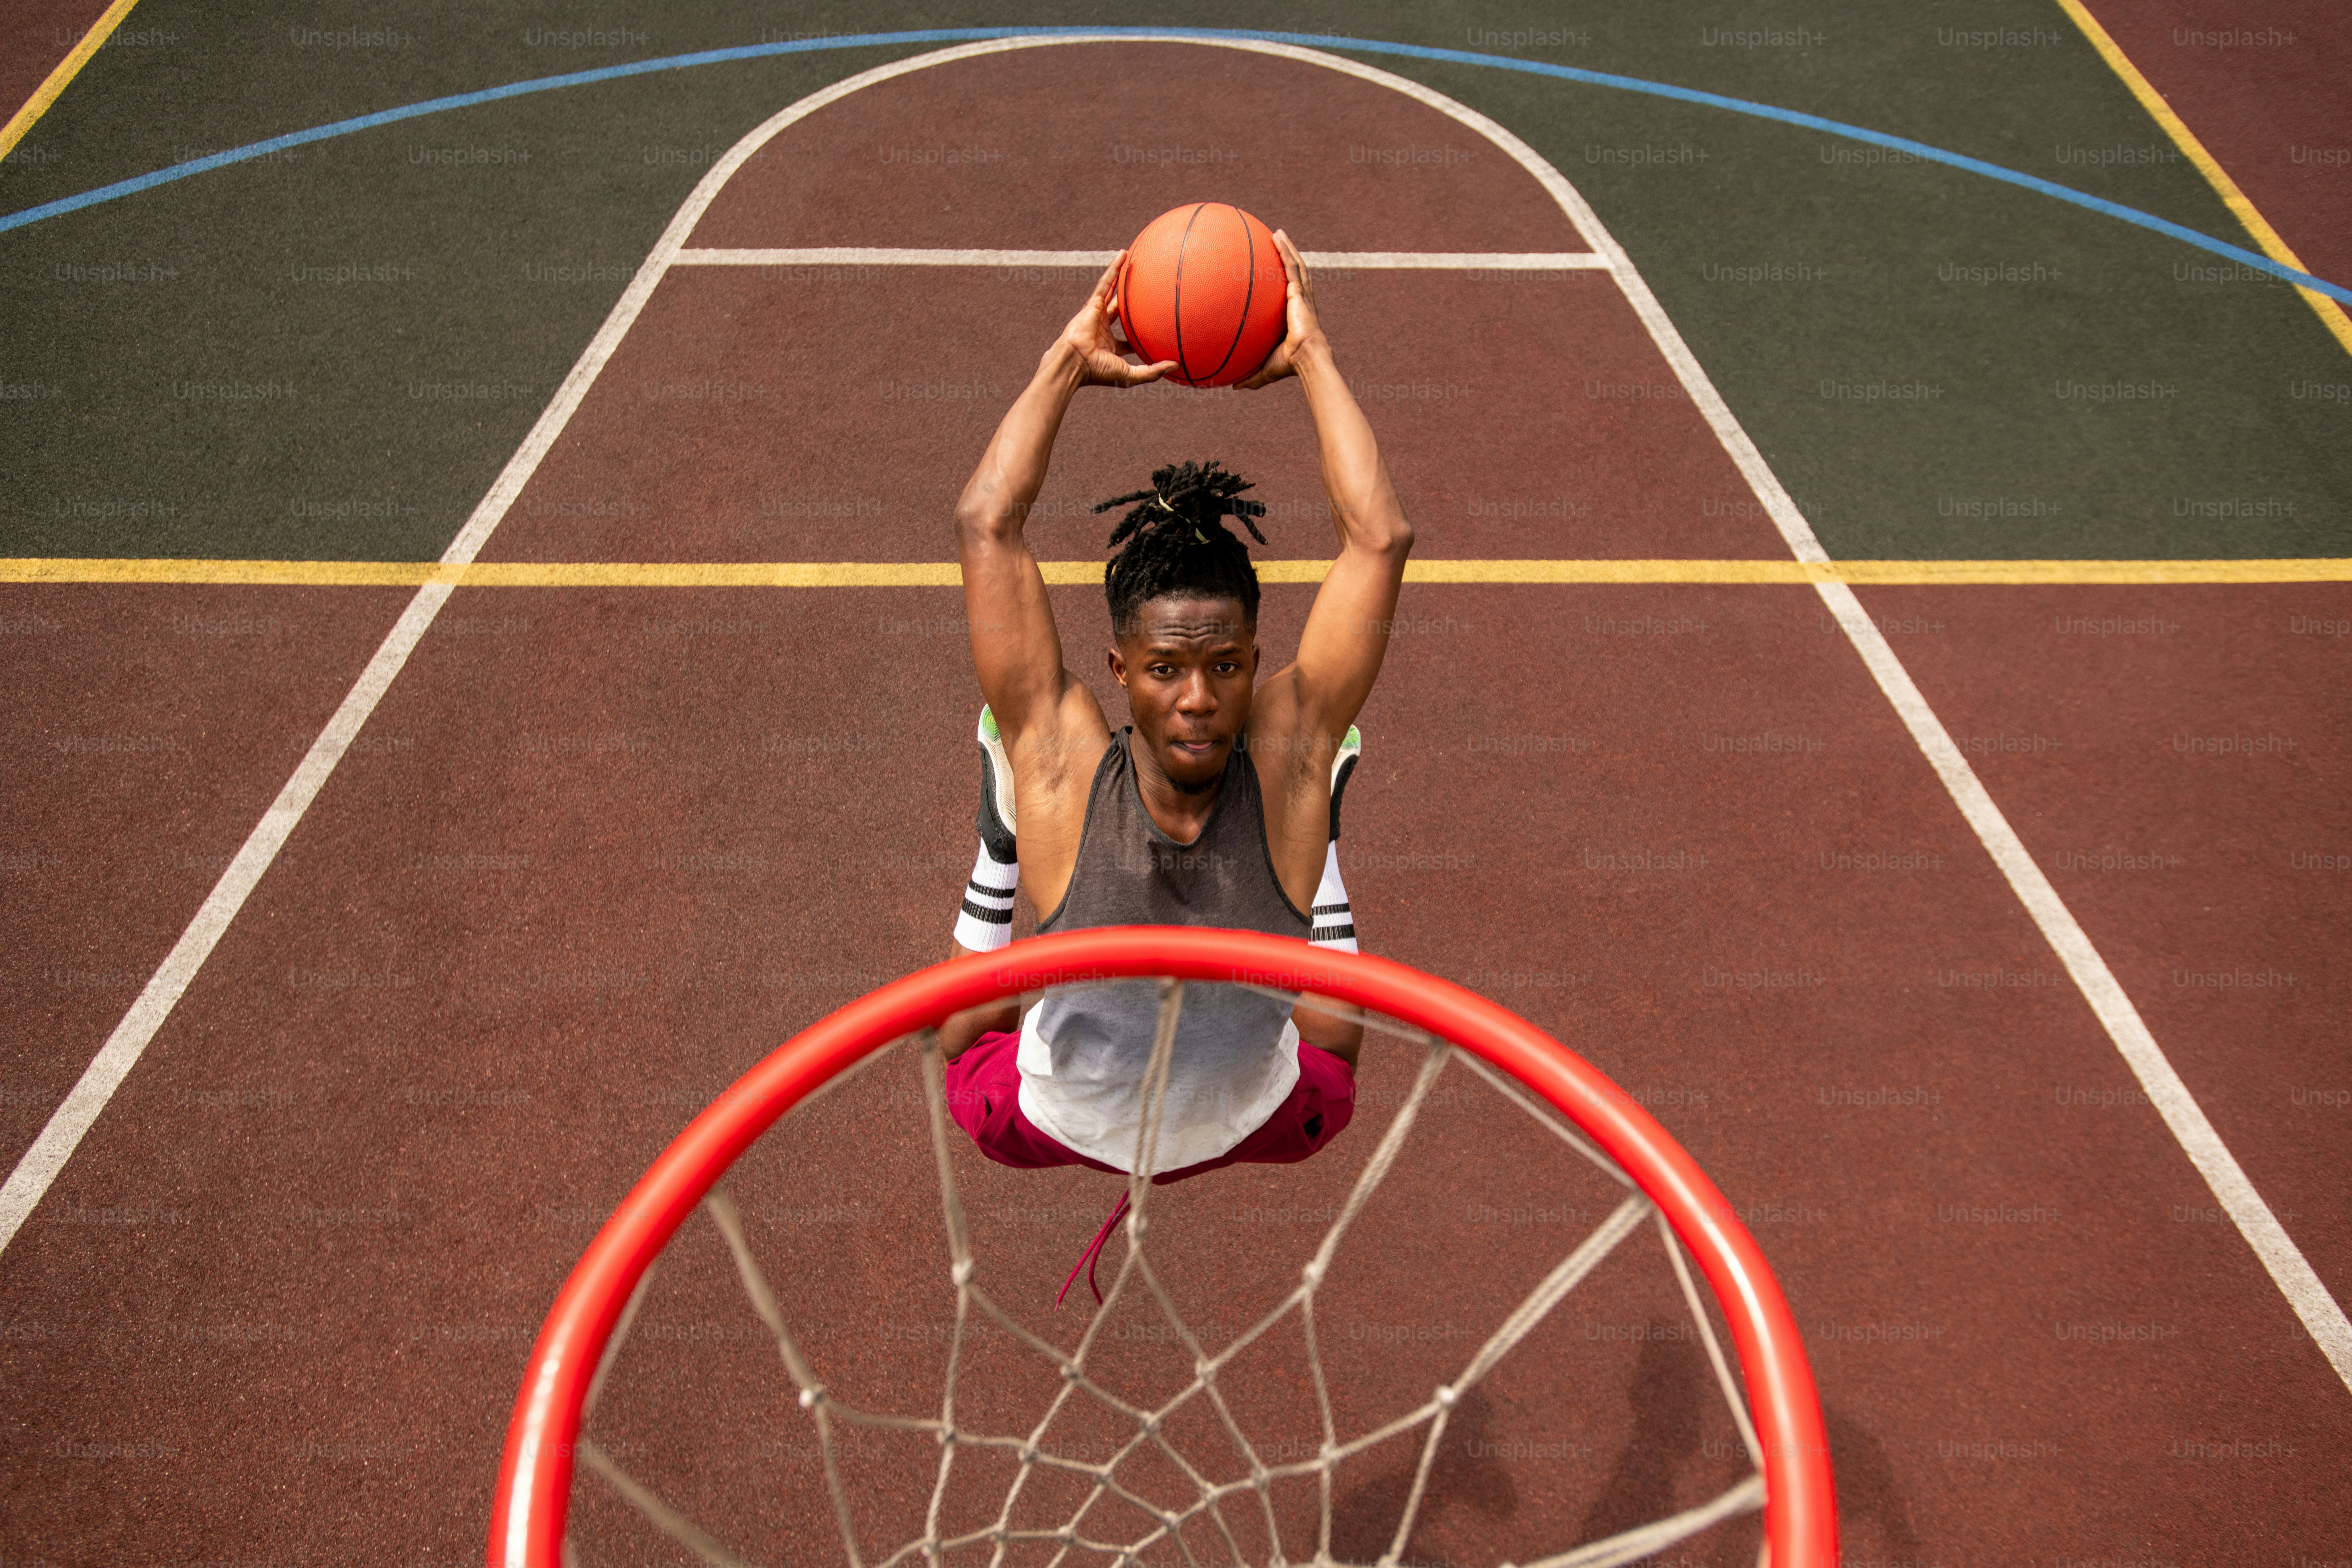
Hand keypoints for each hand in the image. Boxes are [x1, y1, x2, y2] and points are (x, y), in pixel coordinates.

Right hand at [1054, 252, 1178, 387]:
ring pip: (1113, 293)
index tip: (1152, 331)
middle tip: (1144, 292)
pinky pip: (1105, 283)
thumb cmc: (1099, 372)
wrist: (1075, 363)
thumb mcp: (1131, 375)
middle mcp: (1103, 329)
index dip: (1138, 335)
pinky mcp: (1092, 304)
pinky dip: (1113, 269)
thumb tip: (1176, 366)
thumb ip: (1153, 371)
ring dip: (1122, 277)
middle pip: (1120, 311)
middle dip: (1130, 302)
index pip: (1126, 340)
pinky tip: (1123, 255)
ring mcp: (1097, 315)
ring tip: (1133, 262)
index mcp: (1110, 346)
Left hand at [1235, 230, 1329, 390]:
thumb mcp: (1265, 369)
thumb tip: (1234, 387)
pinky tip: (1276, 237)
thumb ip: (1251, 376)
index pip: (1290, 294)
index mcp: (1295, 315)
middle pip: (1295, 273)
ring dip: (1287, 248)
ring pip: (1295, 264)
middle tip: (1276, 244)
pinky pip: (1291, 265)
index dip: (1285, 283)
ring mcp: (1302, 294)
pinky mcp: (1299, 291)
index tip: (1275, 273)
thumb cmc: (1290, 364)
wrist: (1305, 357)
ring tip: (1277, 233)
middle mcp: (1300, 301)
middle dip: (1287, 258)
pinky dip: (1285, 250)